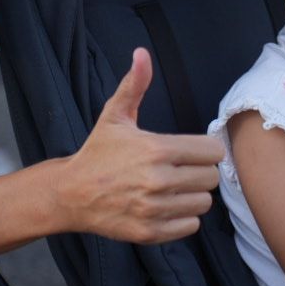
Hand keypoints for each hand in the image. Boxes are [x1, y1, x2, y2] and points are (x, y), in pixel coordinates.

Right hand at [56, 48, 222, 244]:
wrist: (70, 193)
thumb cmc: (98, 152)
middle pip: (211, 178)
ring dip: (191, 196)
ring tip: (172, 188)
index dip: (204, 149)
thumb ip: (134, 85)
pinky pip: (190, 226)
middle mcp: (159, 180)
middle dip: (199, 172)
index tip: (190, 151)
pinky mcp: (151, 232)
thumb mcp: (115, 115)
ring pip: (203, 204)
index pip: (213, 151)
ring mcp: (155, 209)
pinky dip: (182, 218)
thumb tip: (141, 53)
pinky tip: (165, 206)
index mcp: (158, 149)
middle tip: (180, 169)